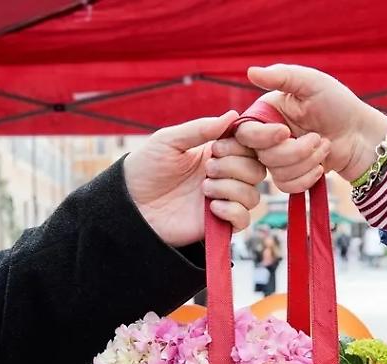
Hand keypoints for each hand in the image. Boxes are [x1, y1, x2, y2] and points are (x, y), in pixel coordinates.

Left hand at [125, 111, 265, 246]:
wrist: (130, 205)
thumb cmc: (146, 168)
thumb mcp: (169, 140)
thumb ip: (201, 128)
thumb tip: (234, 115)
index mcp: (216, 153)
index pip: (249, 147)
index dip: (242, 146)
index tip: (217, 147)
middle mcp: (224, 176)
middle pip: (256, 170)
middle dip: (235, 167)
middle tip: (207, 168)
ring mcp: (223, 200)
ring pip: (253, 195)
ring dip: (231, 188)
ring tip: (203, 188)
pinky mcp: (218, 225)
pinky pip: (244, 219)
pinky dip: (233, 211)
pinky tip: (211, 208)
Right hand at [235, 65, 386, 191]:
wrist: (360, 135)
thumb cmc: (338, 104)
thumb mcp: (311, 83)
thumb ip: (281, 76)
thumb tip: (251, 71)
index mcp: (267, 113)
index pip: (246, 132)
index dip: (263, 137)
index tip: (285, 132)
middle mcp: (267, 137)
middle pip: (263, 155)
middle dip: (295, 151)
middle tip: (318, 137)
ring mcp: (278, 158)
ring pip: (276, 172)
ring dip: (307, 161)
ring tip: (324, 146)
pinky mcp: (290, 176)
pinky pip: (286, 186)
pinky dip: (307, 178)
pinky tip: (321, 166)